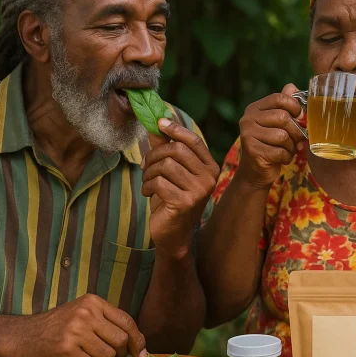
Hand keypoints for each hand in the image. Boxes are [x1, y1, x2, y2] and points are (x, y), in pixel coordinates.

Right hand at [7, 294, 146, 356]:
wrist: (20, 336)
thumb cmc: (56, 328)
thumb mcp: (82, 314)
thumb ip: (107, 323)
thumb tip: (137, 344)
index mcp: (93, 302)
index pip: (127, 321)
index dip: (138, 340)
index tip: (141, 355)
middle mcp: (86, 314)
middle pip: (121, 340)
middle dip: (117, 354)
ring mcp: (75, 331)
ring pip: (107, 356)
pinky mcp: (66, 349)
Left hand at [142, 118, 219, 257]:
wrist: (173, 233)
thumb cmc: (172, 199)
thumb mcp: (170, 170)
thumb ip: (165, 146)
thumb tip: (156, 122)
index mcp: (210, 167)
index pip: (194, 141)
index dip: (176, 129)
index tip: (159, 123)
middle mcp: (209, 178)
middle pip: (176, 150)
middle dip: (154, 156)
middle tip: (146, 166)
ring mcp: (199, 191)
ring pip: (165, 166)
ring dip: (149, 173)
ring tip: (148, 182)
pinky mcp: (185, 203)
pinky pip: (159, 183)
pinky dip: (147, 187)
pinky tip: (149, 193)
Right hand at [236, 84, 305, 188]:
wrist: (256, 171)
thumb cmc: (271, 144)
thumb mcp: (278, 124)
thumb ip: (284, 106)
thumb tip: (292, 87)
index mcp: (254, 109)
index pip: (279, 98)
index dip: (294, 106)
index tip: (300, 117)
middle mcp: (247, 119)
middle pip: (283, 117)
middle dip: (296, 131)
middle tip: (298, 140)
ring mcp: (247, 135)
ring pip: (282, 136)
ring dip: (291, 146)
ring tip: (288, 150)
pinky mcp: (252, 151)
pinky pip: (279, 152)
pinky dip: (286, 157)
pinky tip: (282, 159)